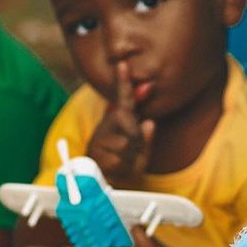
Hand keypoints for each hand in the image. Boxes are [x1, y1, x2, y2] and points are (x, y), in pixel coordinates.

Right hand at [85, 60, 155, 182]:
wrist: (102, 182)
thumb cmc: (123, 162)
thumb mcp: (139, 150)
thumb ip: (146, 136)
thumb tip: (150, 123)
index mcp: (119, 121)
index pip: (124, 100)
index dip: (123, 82)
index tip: (123, 65)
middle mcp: (107, 127)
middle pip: (130, 126)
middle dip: (137, 137)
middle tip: (133, 148)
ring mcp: (100, 141)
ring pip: (126, 145)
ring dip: (133, 156)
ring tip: (125, 161)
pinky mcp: (97, 155)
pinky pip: (120, 160)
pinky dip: (125, 167)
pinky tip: (118, 168)